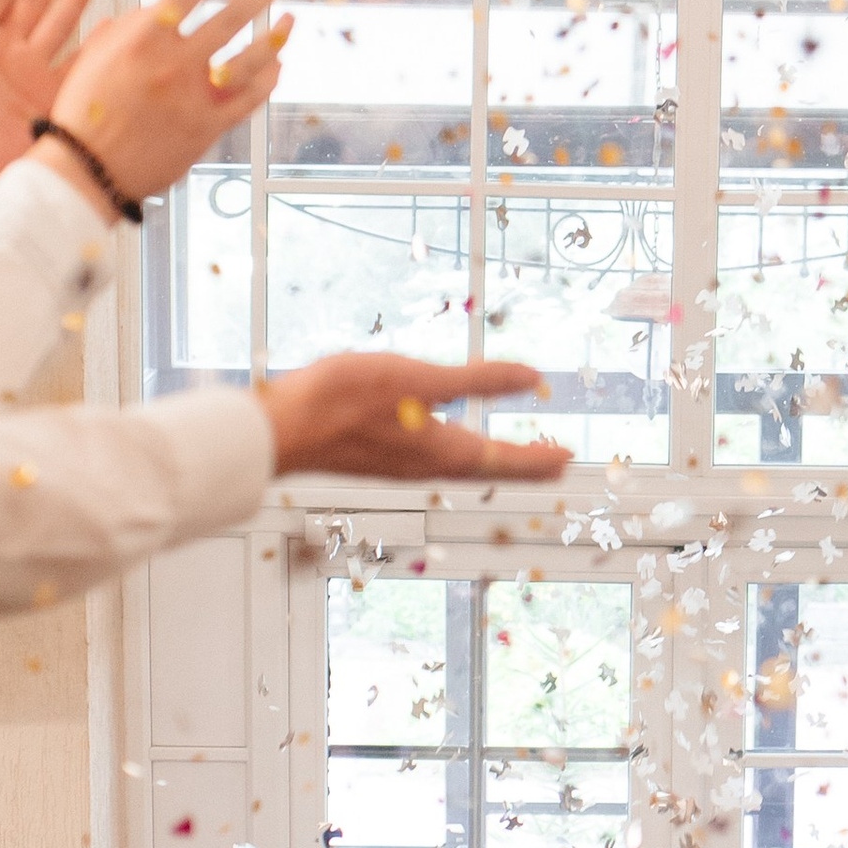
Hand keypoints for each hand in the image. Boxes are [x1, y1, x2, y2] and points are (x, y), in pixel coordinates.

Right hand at [40, 0, 294, 207]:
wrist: (86, 168)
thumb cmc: (83, 110)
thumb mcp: (94, 55)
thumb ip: (128, 26)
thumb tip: (157, 6)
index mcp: (144, 37)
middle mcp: (175, 62)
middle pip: (234, 14)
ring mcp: (195, 96)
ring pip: (251, 58)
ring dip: (276, 35)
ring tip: (290, 19)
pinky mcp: (207, 128)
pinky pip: (247, 100)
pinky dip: (266, 81)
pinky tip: (276, 67)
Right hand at [257, 352, 573, 487]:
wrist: (280, 430)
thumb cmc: (343, 402)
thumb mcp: (418, 378)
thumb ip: (478, 380)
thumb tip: (534, 379)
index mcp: (446, 452)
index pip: (509, 460)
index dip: (541, 457)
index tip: (568, 456)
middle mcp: (429, 467)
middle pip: (489, 468)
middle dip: (523, 463)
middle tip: (552, 460)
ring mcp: (403, 465)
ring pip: (462, 465)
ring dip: (493, 458)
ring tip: (510, 451)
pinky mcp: (381, 457)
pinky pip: (435, 458)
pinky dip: (459, 449)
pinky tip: (448, 435)